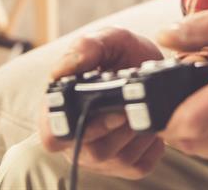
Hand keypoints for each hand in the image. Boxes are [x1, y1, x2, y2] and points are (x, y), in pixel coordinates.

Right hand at [37, 27, 166, 179]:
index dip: (70, 127)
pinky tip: (149, 122)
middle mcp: (78, 140)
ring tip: (141, 105)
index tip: (95, 105)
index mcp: (61, 111)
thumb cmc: (123, 55)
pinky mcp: (128, 165)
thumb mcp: (108, 40)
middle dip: (116, 125)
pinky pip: (140, 164)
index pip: (52, 136)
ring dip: (136, 129)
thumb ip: (86, 47)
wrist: (155, 68)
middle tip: (129, 103)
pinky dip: (151, 143)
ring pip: (118, 158)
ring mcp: (103, 157)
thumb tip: (62, 70)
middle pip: (92, 150)